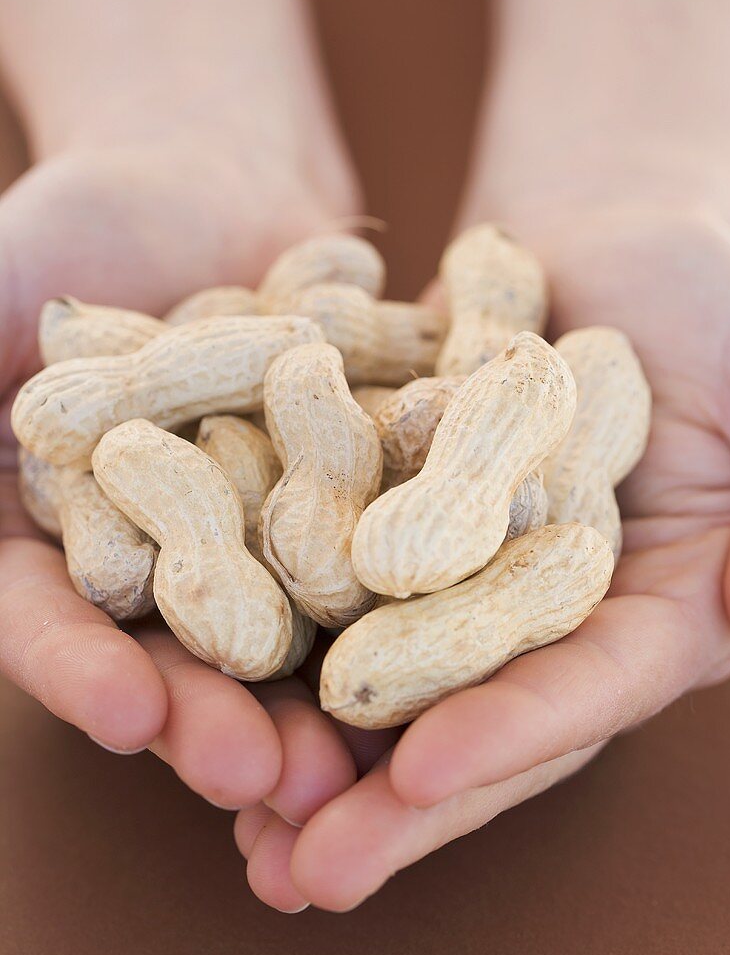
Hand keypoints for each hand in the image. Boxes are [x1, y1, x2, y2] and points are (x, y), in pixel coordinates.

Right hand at [0, 134, 359, 816]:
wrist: (200, 178)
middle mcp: (167, 570)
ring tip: (360, 754)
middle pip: (187, 659)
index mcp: (63, 550)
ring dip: (326, 696)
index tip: (121, 715)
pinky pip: (382, 551)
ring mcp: (266, 544)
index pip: (55, 627)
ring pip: (294, 636)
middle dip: (219, 717)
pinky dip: (409, 595)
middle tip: (268, 777)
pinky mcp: (354, 504)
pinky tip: (448, 633)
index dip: (80, 674)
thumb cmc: (62, 234)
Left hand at [238, 204, 729, 910]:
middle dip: (383, 795)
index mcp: (649, 610)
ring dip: (303, 742)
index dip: (510, 735)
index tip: (421, 779)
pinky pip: (317, 568)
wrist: (614, 231)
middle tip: (292, 877)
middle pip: (463, 713)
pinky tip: (190, 671)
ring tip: (226, 809)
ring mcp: (453, 569)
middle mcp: (541, 612)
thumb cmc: (719, 299)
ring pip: (373, 666)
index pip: (582, 690)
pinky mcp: (383, 517)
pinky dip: (262, 621)